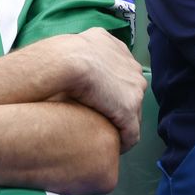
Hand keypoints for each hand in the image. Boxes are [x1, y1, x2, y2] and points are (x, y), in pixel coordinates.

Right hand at [55, 28, 144, 150]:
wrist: (67, 60)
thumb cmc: (61, 54)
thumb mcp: (75, 45)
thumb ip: (83, 54)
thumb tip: (72, 63)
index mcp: (118, 50)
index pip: (122, 74)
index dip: (112, 89)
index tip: (100, 100)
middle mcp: (131, 67)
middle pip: (131, 93)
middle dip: (120, 106)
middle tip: (105, 119)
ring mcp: (133, 89)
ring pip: (133, 114)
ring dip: (122, 125)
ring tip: (110, 137)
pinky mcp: (128, 110)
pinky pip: (131, 133)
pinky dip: (124, 142)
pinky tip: (115, 149)